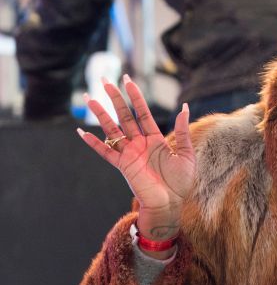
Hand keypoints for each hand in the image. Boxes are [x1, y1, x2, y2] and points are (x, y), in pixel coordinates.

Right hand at [77, 75, 194, 242]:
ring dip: (101, 114)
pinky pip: (105, 152)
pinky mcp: (123, 166)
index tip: (128, 80)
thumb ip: (182, 132)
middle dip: (115, 98)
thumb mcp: (186, 154)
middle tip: (105, 81)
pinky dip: (93, 143)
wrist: (170, 204)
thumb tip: (184, 107)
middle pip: (125, 116)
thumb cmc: (180, 183)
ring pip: (112, 129)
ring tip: (90, 98)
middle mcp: (140, 143)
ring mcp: (130, 154)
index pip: (143, 112)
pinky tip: (81, 132)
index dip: (135, 96)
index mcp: (155, 139)